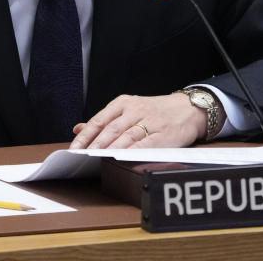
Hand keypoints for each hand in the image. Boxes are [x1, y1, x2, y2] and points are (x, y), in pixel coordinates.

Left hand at [69, 92, 204, 148]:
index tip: (74, 149)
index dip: (85, 136)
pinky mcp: (164, 134)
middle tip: (82, 158)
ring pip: (127, 136)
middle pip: (111, 129)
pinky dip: (133, 151)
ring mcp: (151, 121)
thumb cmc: (155, 111)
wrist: (188, 109)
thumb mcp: (128, 109)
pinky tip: (123, 158)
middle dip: (95, 145)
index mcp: (124, 103)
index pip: (99, 120)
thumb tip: (78, 129)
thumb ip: (104, 120)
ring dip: (111, 149)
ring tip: (98, 160)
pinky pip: (146, 143)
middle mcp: (136, 110)